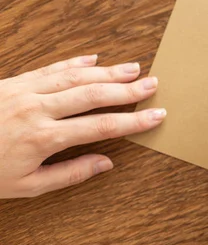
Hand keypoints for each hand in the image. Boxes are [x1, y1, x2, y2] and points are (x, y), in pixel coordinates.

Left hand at [0, 55, 165, 198]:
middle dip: (127, 89)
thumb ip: (70, 174)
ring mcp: (24, 91)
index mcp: (43, 138)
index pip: (101, 126)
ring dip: (108, 72)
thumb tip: (106, 164)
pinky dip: (74, 62)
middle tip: (153, 83)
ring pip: (75, 77)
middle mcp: (37, 109)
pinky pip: (50, 68)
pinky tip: (94, 58)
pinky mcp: (13, 82)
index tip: (156, 115)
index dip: (133, 121)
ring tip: (133, 68)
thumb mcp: (26, 186)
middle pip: (93, 95)